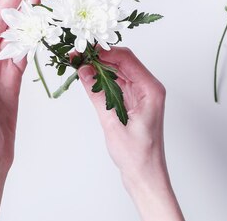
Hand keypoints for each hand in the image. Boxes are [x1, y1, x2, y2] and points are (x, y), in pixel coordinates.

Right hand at [78, 47, 183, 220]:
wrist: (145, 176)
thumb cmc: (138, 155)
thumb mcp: (112, 123)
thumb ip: (97, 94)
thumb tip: (83, 70)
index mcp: (151, 89)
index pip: (126, 58)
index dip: (103, 51)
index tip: (83, 50)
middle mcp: (148, 88)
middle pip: (121, 61)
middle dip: (98, 56)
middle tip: (76, 55)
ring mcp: (140, 94)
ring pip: (117, 70)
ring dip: (98, 67)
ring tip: (77, 64)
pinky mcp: (132, 101)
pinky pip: (115, 83)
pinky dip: (101, 79)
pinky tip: (87, 78)